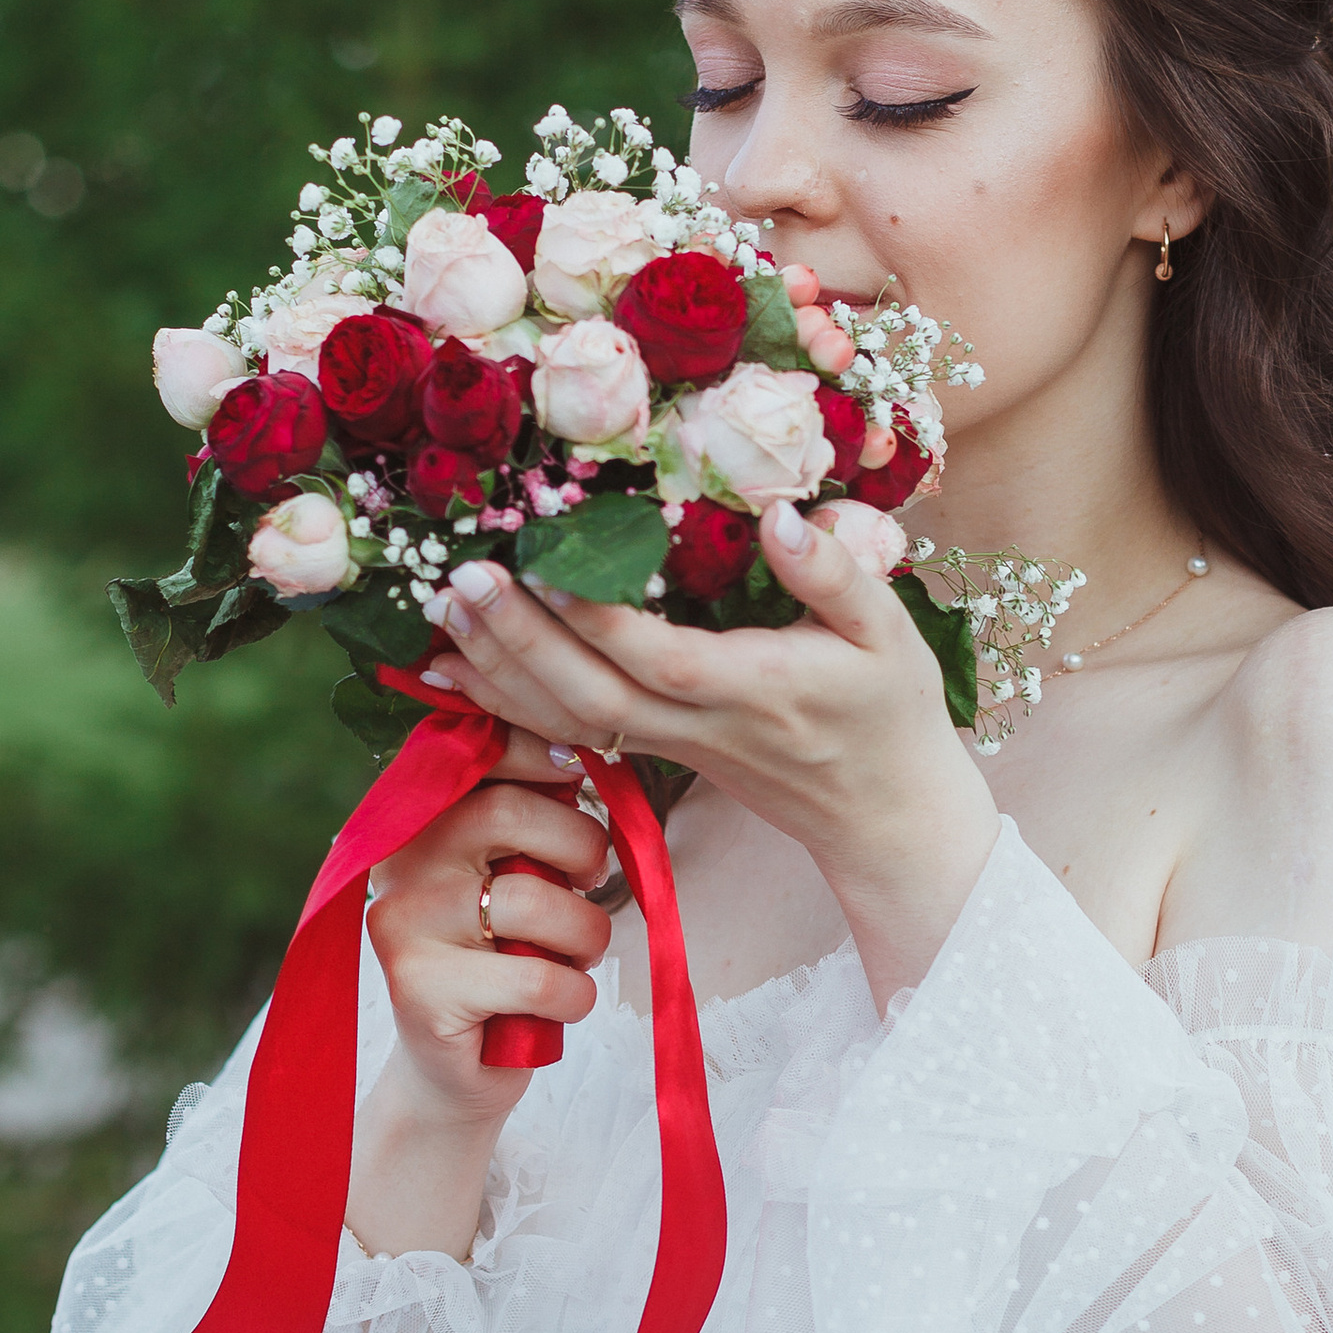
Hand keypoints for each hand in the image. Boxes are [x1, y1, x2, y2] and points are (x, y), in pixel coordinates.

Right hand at [346, 732, 611, 1256]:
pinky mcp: (420, 991)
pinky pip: (538, 979)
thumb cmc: (504, 957)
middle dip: (581, 849)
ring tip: (573, 957)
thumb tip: (583, 753)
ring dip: (586, 937)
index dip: (546, 757)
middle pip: (513, 813)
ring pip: (535, 903)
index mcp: (420, 816)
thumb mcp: (519, 872)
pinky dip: (573, 997)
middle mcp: (398, 859)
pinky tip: (556, 1008)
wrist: (455, 1070)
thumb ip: (534, 813)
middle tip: (589, 883)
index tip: (582, 779)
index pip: (481, 751)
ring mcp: (402, 924)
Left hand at [423, 503, 998, 1006]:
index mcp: (755, 691)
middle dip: (519, 642)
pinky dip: (509, 706)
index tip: (541, 565)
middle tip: (460, 582)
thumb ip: (835, 574)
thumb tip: (778, 515)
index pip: (661, 660)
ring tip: (441, 618)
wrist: (884, 817)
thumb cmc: (891, 717)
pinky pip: (570, 734)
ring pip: (568, 722)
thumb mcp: (887, 635)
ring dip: (499, 674)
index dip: (596, 620)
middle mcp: (699, 727)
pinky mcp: (656, 754)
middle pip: (591, 696)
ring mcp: (671, 748)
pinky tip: (461, 673)